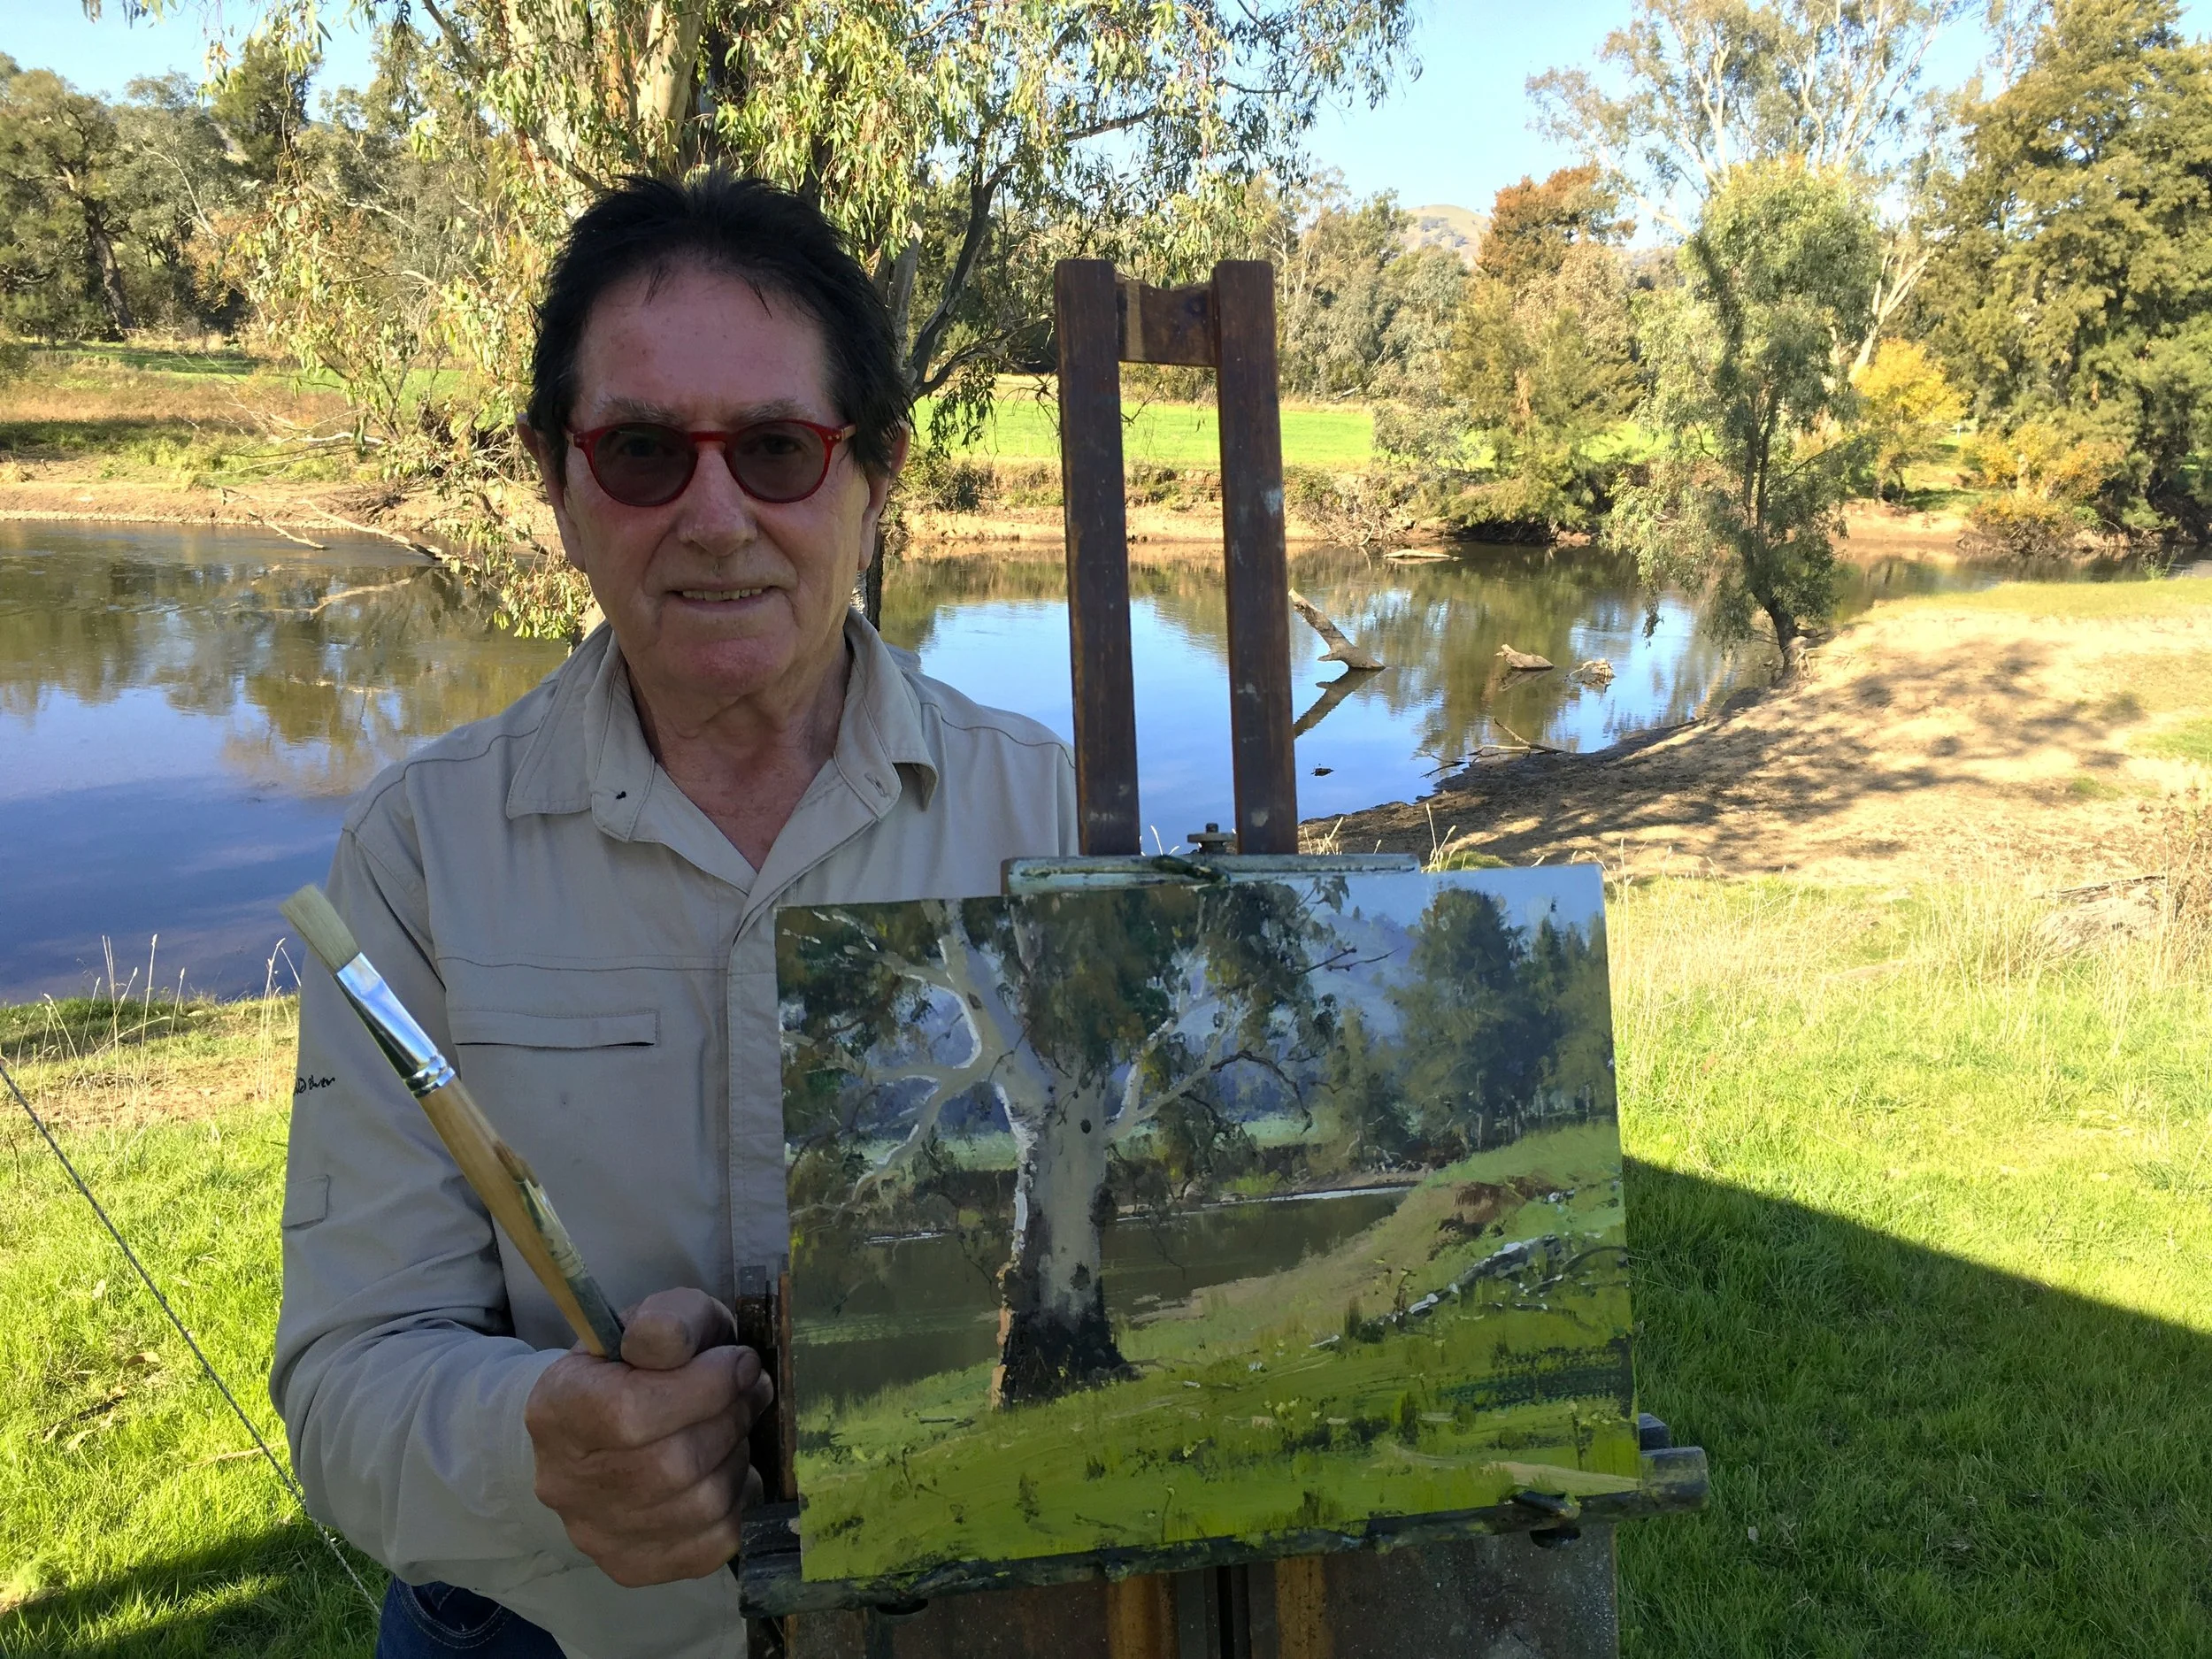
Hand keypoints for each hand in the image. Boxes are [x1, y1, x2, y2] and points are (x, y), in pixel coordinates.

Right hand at [524, 1288, 774, 1585]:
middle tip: (750, 1390)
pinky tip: (726, 1470)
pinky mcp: (632, 1565)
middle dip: (731, 1418)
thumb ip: (668, 1321)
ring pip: (701, 1505)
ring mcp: (596, 1532)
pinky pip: (713, 1544)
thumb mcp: (654, 1319)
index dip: (706, 1387)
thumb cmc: (638, 1363)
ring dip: (738, 1457)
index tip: (740, 1361)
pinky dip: (736, 1502)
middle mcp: (565, 1482)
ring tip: (735, 1427)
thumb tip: (674, 1344)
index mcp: (559, 1408)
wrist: (605, 1420)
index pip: (633, 1414)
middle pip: (674, 1465)